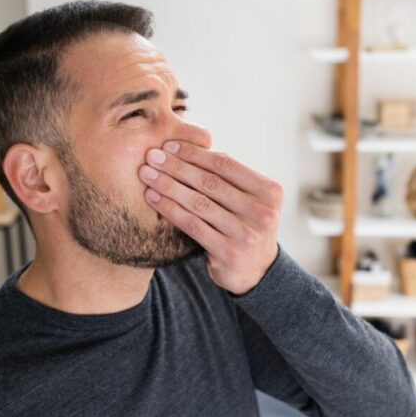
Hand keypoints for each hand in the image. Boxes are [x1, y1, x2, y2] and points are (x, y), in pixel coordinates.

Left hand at [139, 139, 282, 294]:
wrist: (256, 270)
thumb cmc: (244, 224)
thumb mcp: (248, 199)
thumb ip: (228, 178)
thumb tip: (185, 146)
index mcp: (269, 191)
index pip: (226, 164)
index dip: (195, 153)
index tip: (170, 145)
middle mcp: (262, 212)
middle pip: (210, 182)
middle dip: (176, 166)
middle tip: (151, 156)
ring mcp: (246, 233)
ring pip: (198, 203)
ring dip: (168, 186)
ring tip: (146, 174)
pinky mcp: (228, 252)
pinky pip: (192, 225)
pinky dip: (169, 209)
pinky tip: (152, 198)